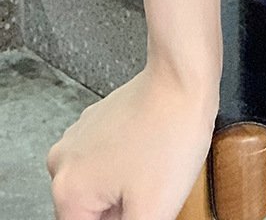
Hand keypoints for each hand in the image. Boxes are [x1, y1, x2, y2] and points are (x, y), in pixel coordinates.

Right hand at [46, 63, 218, 219]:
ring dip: (125, 191)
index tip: (143, 209)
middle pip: (91, 214)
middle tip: (152, 193)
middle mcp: (63, 163)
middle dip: (122, 212)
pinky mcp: (98, 122)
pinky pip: (108, 161)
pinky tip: (153, 156)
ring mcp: (79, 138)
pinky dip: (128, 167)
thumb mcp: (153, 210)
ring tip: (155, 172)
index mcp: (68, 191)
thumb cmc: (170, 134)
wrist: (183, 78)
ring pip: (100, 188)